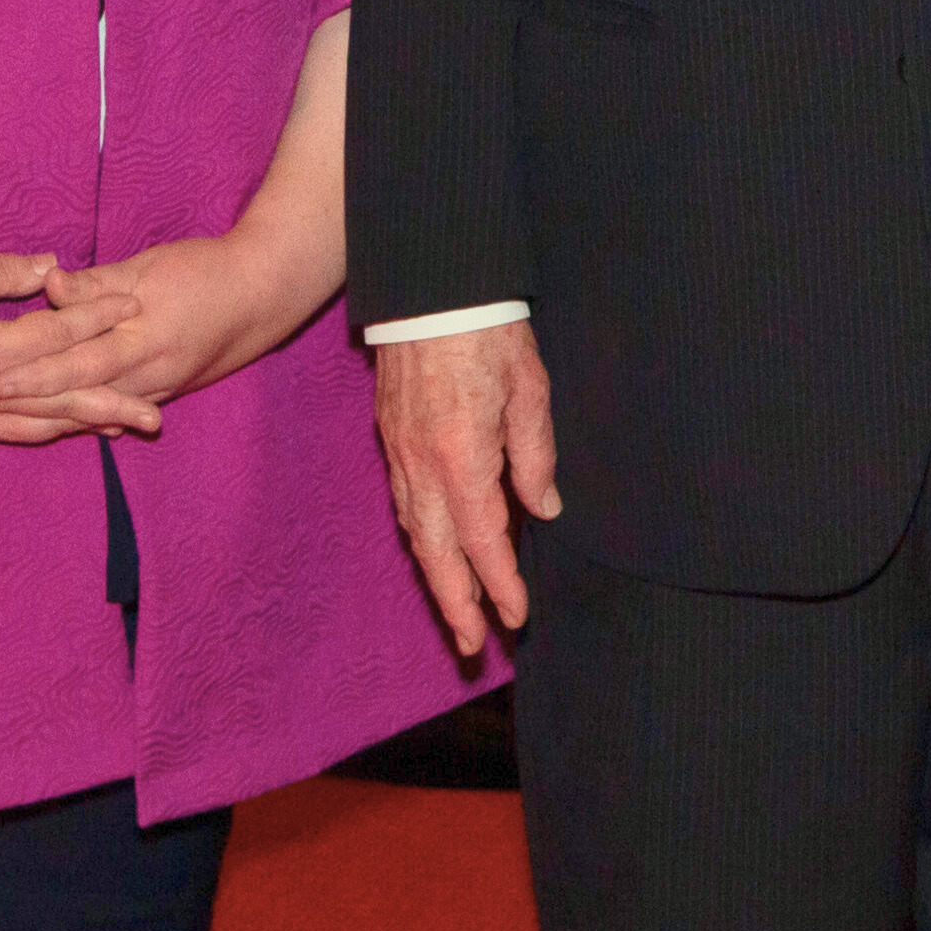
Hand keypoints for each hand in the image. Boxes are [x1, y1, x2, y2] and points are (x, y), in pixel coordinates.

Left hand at [0, 228, 340, 444]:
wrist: (266, 291)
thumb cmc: (206, 268)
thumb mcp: (149, 265)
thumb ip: (97, 283)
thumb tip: (48, 286)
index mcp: (142, 337)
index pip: (80, 361)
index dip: (36, 375)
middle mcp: (148, 373)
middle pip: (77, 402)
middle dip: (26, 416)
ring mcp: (157, 388)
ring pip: (92, 416)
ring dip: (45, 425)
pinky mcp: (163, 391)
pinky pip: (114, 414)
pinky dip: (82, 425)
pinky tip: (56, 431)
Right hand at [0, 249, 157, 434]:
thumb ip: (3, 273)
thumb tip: (52, 269)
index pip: (56, 337)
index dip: (97, 317)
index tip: (135, 306)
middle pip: (57, 399)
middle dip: (108, 405)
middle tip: (156, 417)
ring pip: (29, 417)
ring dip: (73, 421)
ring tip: (115, 430)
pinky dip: (30, 423)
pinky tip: (44, 423)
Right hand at [374, 320, 559, 657]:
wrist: (430, 285)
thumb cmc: (488, 330)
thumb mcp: (530, 388)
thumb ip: (535, 454)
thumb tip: (542, 509)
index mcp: (462, 454)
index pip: (484, 538)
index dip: (500, 583)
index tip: (517, 616)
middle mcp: (422, 463)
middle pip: (436, 551)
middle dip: (455, 603)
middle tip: (473, 645)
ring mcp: (399, 451)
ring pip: (414, 532)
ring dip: (435, 577)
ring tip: (456, 612)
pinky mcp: (389, 436)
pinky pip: (403, 502)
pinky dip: (419, 538)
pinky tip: (434, 550)